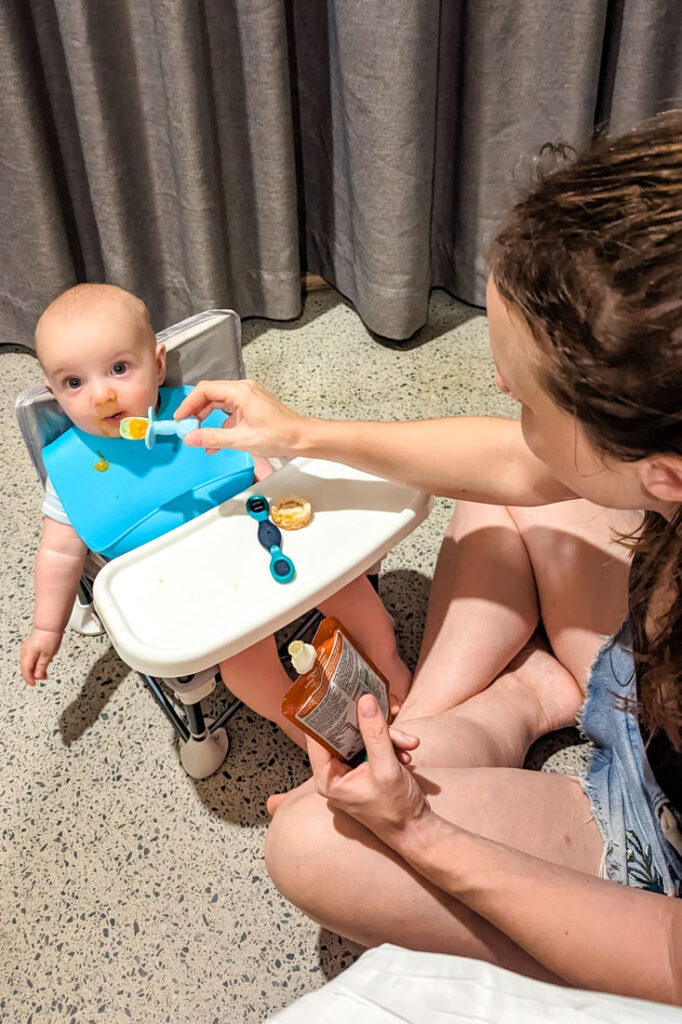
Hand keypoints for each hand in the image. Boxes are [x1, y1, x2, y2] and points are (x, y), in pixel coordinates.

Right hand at [20, 628, 62, 685]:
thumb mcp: (48, 655)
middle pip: (26, 668)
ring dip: (35, 669)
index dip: (30, 679)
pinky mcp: (30, 646)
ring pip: (27, 663)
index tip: (35, 684)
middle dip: (33, 675)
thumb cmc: (50, 637)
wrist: (49, 626)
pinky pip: (30, 658)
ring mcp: (26, 648)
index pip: (26, 671)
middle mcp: (25, 652)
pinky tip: (42, 664)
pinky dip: (35, 663)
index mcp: (28, 654)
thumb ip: (42, 667)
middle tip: (44, 678)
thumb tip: (38, 677)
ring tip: (45, 672)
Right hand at [174, 379, 307, 457]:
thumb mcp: (241, 439)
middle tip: (185, 427)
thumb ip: (212, 438)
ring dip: (207, 418)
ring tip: (197, 435)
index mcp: (240, 392)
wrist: (302, 438)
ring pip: (219, 404)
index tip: (180, 419)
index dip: (188, 404)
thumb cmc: (279, 435)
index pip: (205, 390)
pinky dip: (220, 424)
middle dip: (195, 411)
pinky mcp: (252, 407)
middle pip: (210, 395)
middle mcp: (243, 390)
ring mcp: (248, 398)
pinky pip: (230, 412)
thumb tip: (190, 438)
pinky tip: (214, 441)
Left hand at [307, 693, 430, 845]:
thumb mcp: (386, 769)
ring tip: (407, 742)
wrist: (417, 831)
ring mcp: (352, 771)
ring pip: (363, 738)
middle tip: (382, 710)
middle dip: (369, 724)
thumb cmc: (396, 812)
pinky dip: (391, 745)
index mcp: (328, 778)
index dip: (325, 713)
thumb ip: (376, 734)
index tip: (335, 692)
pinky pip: (374, 745)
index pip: (317, 737)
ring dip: (387, 736)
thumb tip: (364, 701)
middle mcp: (336, 774)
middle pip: (344, 734)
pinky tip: (406, 751)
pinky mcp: (367, 768)